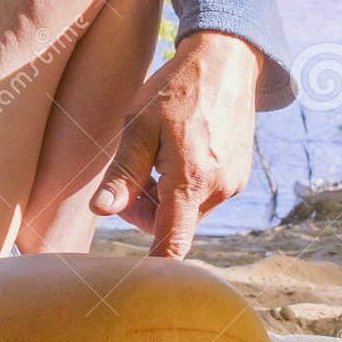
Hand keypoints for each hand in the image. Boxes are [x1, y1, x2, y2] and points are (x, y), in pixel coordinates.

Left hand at [90, 30, 258, 258]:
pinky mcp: (239, 176)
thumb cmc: (175, 91)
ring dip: (165, 198)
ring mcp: (233, 184)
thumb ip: (122, 173)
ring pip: (187, 212)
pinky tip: (177, 153)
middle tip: (130, 177)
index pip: (172, 243)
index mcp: (191, 180)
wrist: (225, 62)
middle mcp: (219, 190)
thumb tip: (102, 211)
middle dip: (146, 211)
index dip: (151, 265)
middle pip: (173, 226)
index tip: (131, 279)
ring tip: (154, 156)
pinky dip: (184, 187)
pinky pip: (204, 197)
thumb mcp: (138, 127)